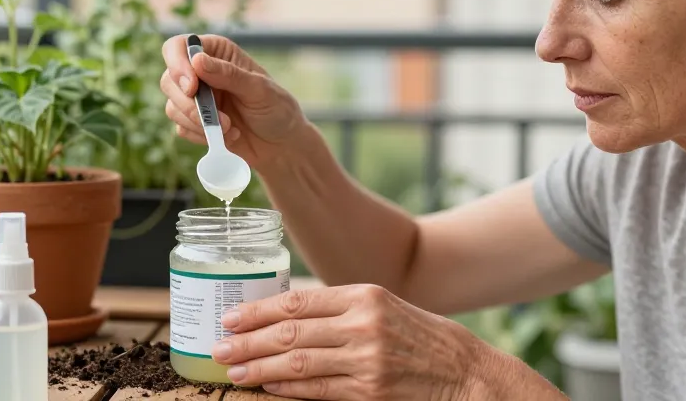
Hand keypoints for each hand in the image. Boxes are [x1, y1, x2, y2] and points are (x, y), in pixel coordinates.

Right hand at [160, 34, 308, 167]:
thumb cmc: (277, 109)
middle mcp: (201, 72)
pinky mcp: (193, 122)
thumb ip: (229, 74)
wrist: (280, 144)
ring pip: (172, 106)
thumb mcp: (259, 89)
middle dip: (189, 103)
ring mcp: (195, 98)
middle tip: (217, 119)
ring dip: (199, 122)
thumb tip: (196, 60)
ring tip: (229, 128)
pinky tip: (227, 137)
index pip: (178, 47)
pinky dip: (201, 136)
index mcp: (216, 52)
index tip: (192, 87)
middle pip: (169, 79)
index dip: (177, 64)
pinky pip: (181, 128)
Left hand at [210, 284, 485, 400]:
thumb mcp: (383, 308)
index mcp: (363, 295)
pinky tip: (267, 385)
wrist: (466, 372)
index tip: (231, 317)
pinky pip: (317, 390)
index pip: (297, 301)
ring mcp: (366, 359)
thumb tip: (285, 316)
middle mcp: (363, 323)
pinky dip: (287, 387)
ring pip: (297, 361)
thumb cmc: (420, 338)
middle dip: (248, 341)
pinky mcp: (370, 391)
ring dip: (259, 367)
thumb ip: (340, 310)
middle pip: (290, 331)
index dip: (259, 310)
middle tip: (219, 347)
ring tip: (233, 370)